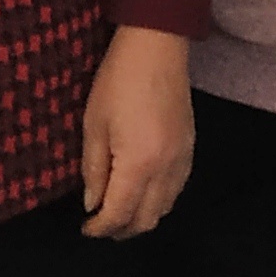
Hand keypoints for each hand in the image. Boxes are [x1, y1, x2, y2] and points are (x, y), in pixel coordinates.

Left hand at [81, 24, 193, 238]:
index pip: (119, 214)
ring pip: (165, 209)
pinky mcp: (191, 149)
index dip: (99, 228)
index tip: (85, 228)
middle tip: (100, 225)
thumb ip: (93, 170)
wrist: (157, 47)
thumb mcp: (94, 125)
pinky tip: (143, 192)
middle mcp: (166, 170)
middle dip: (121, 229)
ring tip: (120, 211)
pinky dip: (159, 201)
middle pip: (146, 220)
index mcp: (138, 164)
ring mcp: (183, 160)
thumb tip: (93, 203)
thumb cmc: (117, 81)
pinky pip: (177, 190)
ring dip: (141, 217)